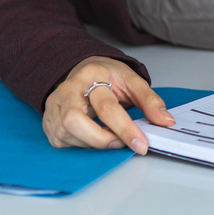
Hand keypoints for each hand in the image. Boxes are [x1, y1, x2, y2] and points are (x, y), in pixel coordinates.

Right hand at [42, 56, 173, 153]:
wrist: (85, 69)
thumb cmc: (108, 76)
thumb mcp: (132, 80)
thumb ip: (150, 100)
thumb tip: (166, 121)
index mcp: (91, 76)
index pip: (107, 107)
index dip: (126, 129)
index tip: (142, 144)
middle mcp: (67, 89)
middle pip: (75, 121)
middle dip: (100, 139)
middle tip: (120, 143)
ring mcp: (53, 105)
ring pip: (64, 134)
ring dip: (91, 143)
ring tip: (110, 138)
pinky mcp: (47, 120)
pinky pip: (59, 141)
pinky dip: (79, 144)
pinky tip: (92, 137)